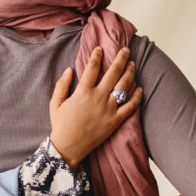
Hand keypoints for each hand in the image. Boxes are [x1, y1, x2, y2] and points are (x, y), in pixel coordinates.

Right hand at [48, 47, 143, 168]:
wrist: (68, 147)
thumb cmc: (60, 125)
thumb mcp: (55, 103)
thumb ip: (62, 85)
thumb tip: (69, 69)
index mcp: (83, 91)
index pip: (92, 68)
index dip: (97, 56)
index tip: (101, 49)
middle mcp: (98, 97)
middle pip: (113, 73)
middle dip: (120, 59)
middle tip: (125, 50)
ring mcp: (109, 109)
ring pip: (124, 86)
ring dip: (130, 73)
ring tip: (133, 64)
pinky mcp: (115, 121)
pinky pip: (130, 107)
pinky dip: (136, 97)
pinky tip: (140, 89)